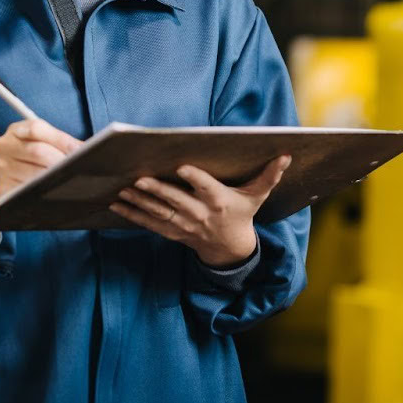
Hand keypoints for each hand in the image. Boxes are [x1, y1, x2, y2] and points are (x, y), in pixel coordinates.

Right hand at [0, 118, 80, 245]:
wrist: (3, 178)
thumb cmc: (29, 158)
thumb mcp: (40, 142)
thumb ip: (60, 141)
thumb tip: (87, 148)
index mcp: (15, 130)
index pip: (37, 129)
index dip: (61, 139)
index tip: (80, 150)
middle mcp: (3, 146)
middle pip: (37, 151)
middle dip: (61, 161)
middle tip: (78, 167)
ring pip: (33, 173)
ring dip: (54, 178)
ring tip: (69, 179)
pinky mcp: (0, 187)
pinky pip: (25, 191)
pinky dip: (42, 192)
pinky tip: (53, 191)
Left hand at [109, 155, 290, 266]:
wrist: (229, 248)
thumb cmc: (243, 214)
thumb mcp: (257, 196)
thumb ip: (269, 175)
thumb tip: (286, 154)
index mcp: (220, 201)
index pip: (206, 188)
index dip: (194, 178)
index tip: (181, 167)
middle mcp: (200, 214)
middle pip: (176, 201)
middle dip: (156, 190)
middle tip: (139, 178)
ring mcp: (184, 225)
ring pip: (158, 212)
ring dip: (138, 202)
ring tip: (122, 189)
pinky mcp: (171, 232)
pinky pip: (149, 223)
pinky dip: (132, 214)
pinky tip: (116, 203)